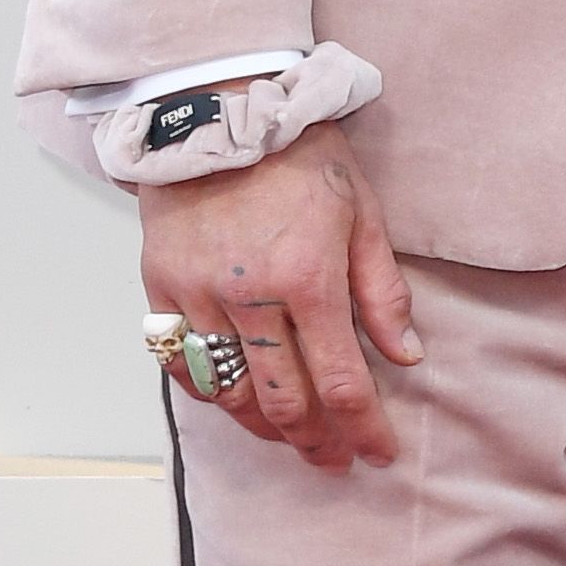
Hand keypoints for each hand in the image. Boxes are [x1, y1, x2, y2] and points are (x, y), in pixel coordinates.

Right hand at [138, 124, 417, 471]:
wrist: (218, 106)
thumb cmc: (298, 153)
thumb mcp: (361, 212)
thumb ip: (382, 291)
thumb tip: (405, 356)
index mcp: (308, 278)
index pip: (341, 382)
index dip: (363, 428)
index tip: (377, 452)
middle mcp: (249, 298)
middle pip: (284, 401)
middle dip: (315, 441)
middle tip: (334, 459)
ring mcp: (197, 295)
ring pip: (230, 392)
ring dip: (262, 426)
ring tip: (289, 438)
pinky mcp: (160, 286)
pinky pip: (180, 362)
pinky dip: (209, 390)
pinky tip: (233, 400)